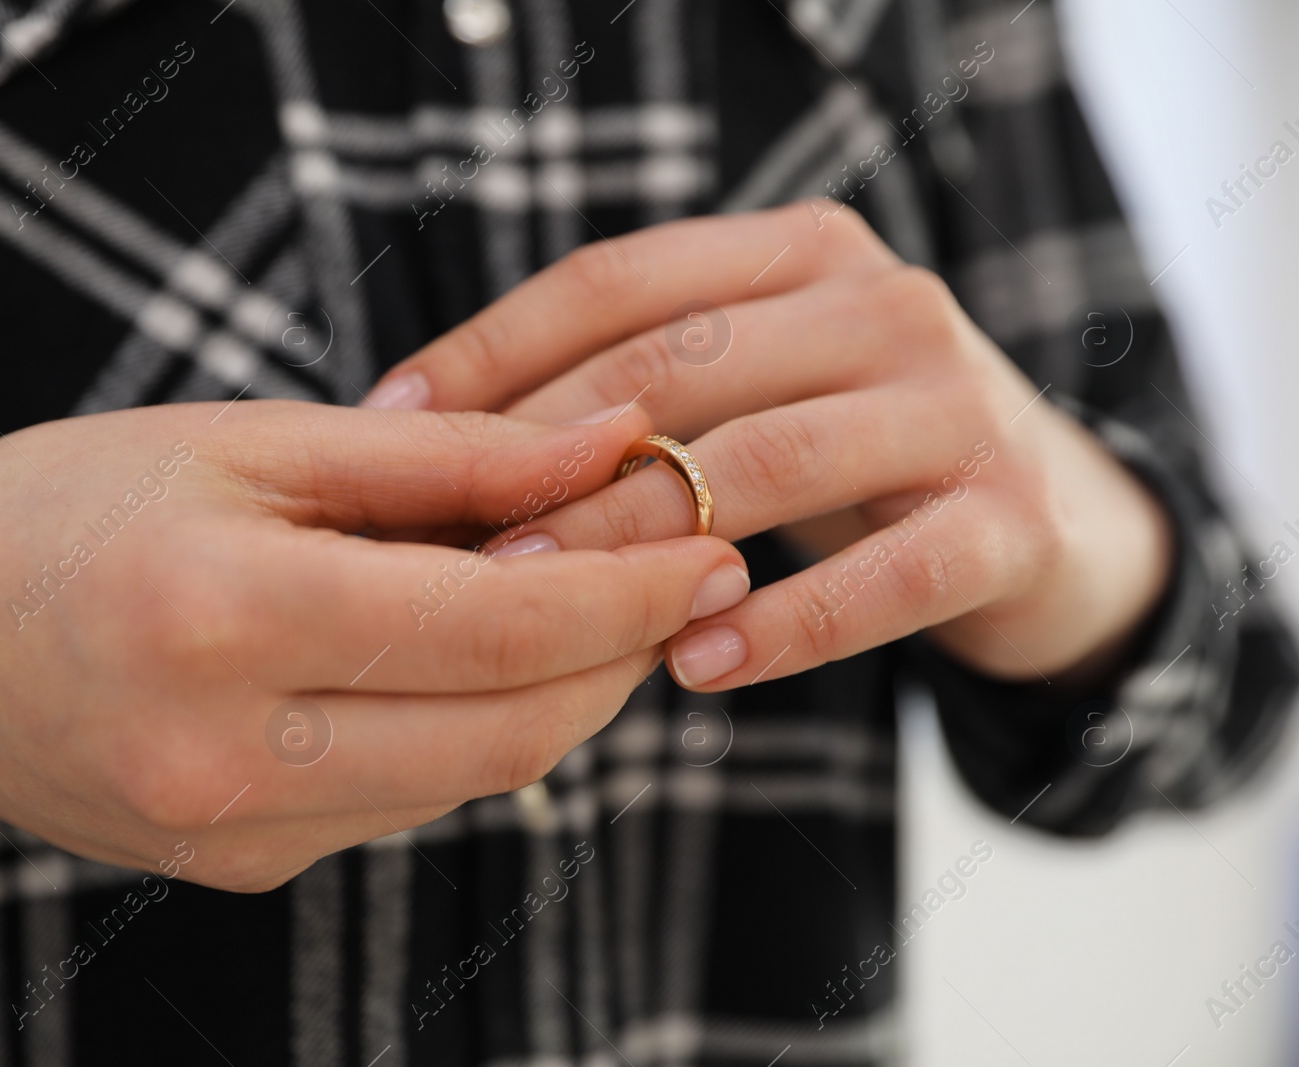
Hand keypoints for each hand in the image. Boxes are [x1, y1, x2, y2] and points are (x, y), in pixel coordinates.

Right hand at [0, 401, 749, 889]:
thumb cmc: (68, 507)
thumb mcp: (248, 440)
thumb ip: (442, 458)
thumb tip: (607, 446)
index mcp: (226, 615)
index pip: (498, 626)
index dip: (626, 592)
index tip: (708, 544)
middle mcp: (231, 754)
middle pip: (512, 734)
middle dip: (620, 657)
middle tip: (676, 577)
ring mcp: (235, 833)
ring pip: (473, 783)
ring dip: (559, 698)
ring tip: (585, 603)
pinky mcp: (241, 868)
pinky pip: (407, 805)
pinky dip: (472, 733)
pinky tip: (475, 662)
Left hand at [362, 203, 1173, 688]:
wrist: (1053, 519)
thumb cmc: (850, 455)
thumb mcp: (757, 389)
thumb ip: (640, 389)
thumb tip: (430, 442)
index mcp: (800, 251)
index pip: (619, 280)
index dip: (494, 347)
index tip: (389, 421)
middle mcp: (882, 301)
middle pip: (682, 366)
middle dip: (552, 458)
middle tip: (449, 542)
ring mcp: (954, 405)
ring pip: (768, 461)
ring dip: (643, 540)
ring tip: (544, 610)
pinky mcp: (1007, 521)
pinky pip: (880, 577)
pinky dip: (782, 627)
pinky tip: (694, 667)